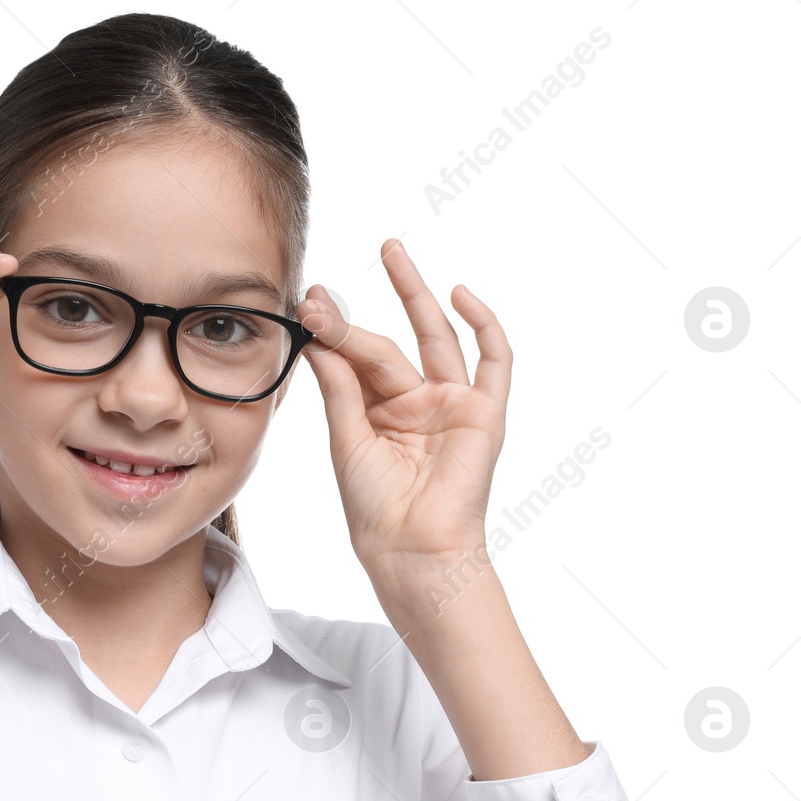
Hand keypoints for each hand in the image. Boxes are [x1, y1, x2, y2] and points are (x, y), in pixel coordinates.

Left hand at [296, 238, 510, 582]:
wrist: (411, 549)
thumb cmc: (376, 509)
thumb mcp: (346, 440)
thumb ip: (340, 386)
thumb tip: (318, 335)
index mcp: (378, 413)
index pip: (354, 361)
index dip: (332, 333)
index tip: (306, 305)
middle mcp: (415, 403)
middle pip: (386, 344)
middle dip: (356, 315)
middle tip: (329, 281)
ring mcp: (451, 404)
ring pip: (433, 338)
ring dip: (415, 292)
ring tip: (391, 251)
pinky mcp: (483, 413)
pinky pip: (494, 361)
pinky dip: (484, 325)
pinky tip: (460, 292)